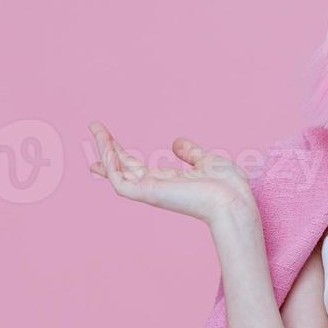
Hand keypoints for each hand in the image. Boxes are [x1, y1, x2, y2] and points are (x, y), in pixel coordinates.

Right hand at [87, 122, 255, 226]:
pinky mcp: (148, 194)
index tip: (107, 143)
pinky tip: (107, 145)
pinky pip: (120, 180)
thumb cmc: (226, 186)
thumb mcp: (206, 161)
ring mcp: (150, 191)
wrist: (233, 200)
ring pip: (117, 172)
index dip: (121, 156)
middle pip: (122, 168)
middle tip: (94, 126)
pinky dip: (111, 164)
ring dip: (105, 150)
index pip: (137, 168)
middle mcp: (156, 187)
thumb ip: (190, 153)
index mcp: (168, 181)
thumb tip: (175, 143)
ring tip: (96, 127)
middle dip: (106, 149)